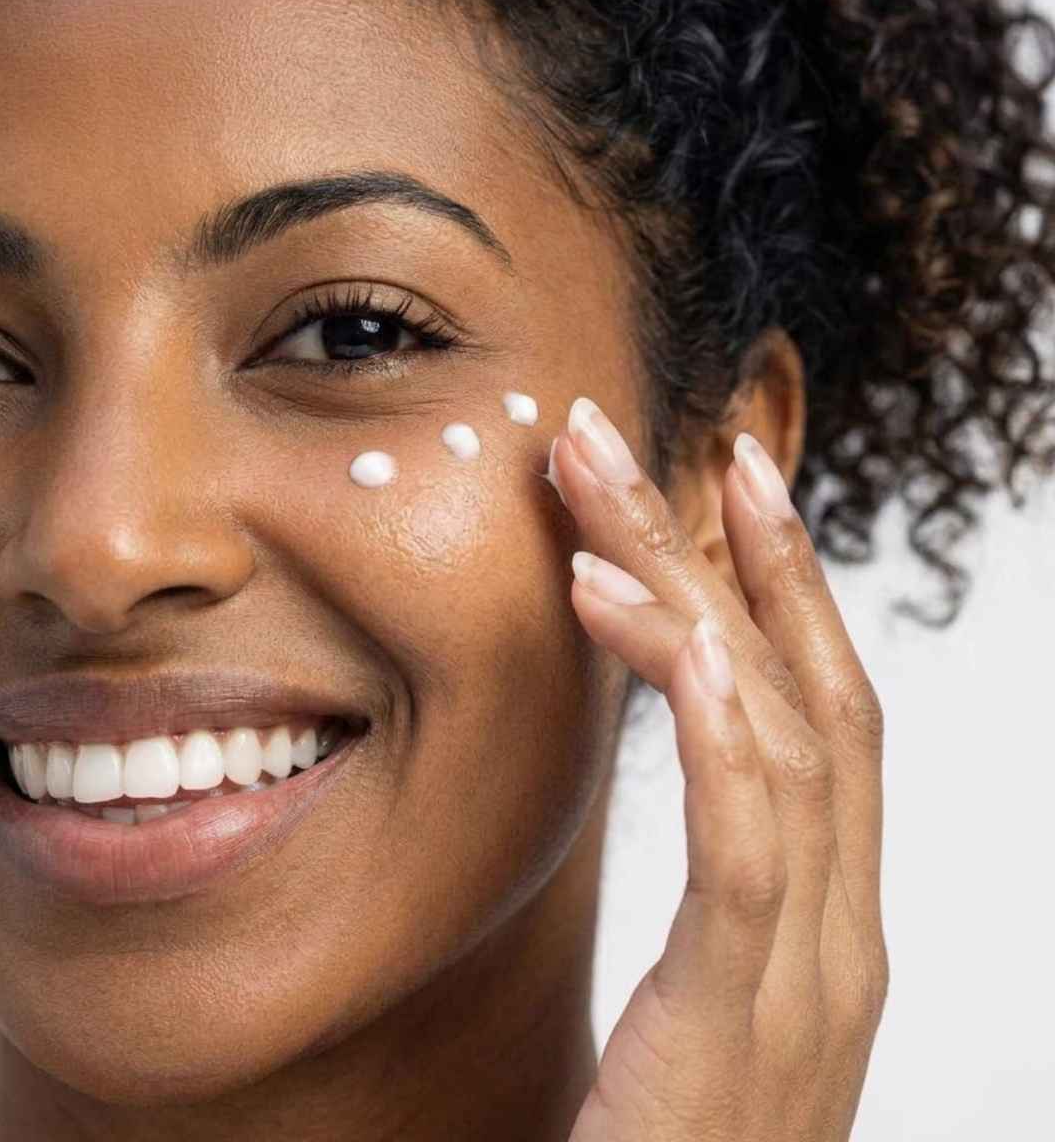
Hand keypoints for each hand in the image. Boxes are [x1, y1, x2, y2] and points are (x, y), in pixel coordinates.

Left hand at [551, 398, 887, 1141]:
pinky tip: (638, 616)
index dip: (785, 589)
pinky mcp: (749, 1017)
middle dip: (738, 549)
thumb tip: (666, 791)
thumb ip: (711, 907)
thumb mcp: (695, 1007)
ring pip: (779, 728)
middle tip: (665, 432)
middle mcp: (841, 932)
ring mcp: (812, 974)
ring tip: (609, 485)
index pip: (822, 715)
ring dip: (695, 587)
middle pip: (806, 688)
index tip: (728, 482)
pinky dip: (703, 709)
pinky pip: (746, 831)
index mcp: (824, 922)